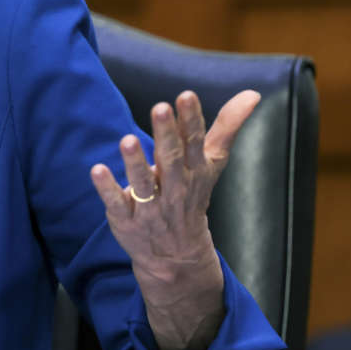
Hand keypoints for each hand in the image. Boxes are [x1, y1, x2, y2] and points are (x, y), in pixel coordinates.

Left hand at [89, 89, 260, 349]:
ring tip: (127, 140)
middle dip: (166, 135)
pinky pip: (116, 203)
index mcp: (194, 171)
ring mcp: (150, 206)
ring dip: (135, 163)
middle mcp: (174, 188)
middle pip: (170, 160)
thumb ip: (226, 127)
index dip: (191, 121)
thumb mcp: (211, 163)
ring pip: (144, 184)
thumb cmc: (192, 195)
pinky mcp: (126, 219)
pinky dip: (107, 189)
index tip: (186, 96)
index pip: (195, 144)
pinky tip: (97, 170)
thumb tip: (252, 93)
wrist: (178, 256)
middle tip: (160, 107)